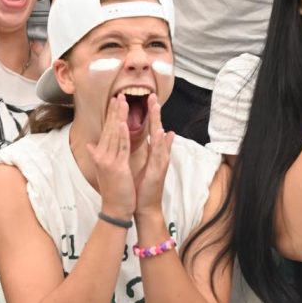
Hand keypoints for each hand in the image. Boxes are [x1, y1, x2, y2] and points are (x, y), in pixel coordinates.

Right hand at [89, 95, 135, 218]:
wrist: (115, 208)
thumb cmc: (113, 190)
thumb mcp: (104, 170)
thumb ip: (98, 155)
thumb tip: (90, 146)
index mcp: (102, 154)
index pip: (107, 130)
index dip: (112, 115)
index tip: (116, 100)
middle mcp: (102, 154)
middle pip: (110, 128)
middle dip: (115, 110)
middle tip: (119, 94)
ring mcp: (108, 160)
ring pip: (115, 134)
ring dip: (119, 116)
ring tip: (122, 102)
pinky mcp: (117, 167)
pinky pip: (121, 148)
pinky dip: (122, 135)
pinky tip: (123, 123)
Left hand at [132, 95, 173, 213]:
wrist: (144, 206)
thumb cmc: (141, 186)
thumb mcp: (144, 164)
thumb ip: (150, 149)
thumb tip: (159, 135)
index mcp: (153, 153)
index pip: (151, 130)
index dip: (150, 115)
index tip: (147, 99)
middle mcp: (159, 155)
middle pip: (158, 130)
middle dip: (155, 113)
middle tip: (153, 96)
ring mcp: (160, 162)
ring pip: (160, 138)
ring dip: (158, 122)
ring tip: (156, 107)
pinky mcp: (158, 171)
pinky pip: (159, 154)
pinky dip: (160, 143)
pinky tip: (160, 131)